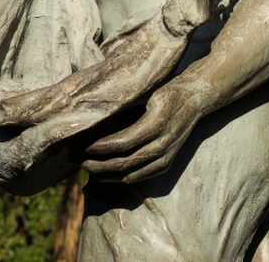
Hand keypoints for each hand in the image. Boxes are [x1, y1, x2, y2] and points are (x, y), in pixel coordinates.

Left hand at [77, 79, 209, 182]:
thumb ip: (125, 103)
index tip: (79, 145)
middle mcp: (162, 145)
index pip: (121, 142)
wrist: (195, 98)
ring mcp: (166, 157)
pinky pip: (140, 177)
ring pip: (130, 174)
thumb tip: (94, 111)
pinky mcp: (166, 163)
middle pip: (123, 162)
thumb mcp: (146, 91)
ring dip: (104, 174)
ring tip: (84, 167)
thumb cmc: (166, 90)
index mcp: (156, 125)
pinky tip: (102, 174)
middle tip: (74, 158)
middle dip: (95, 163)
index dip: (98, 147)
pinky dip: (119, 178)